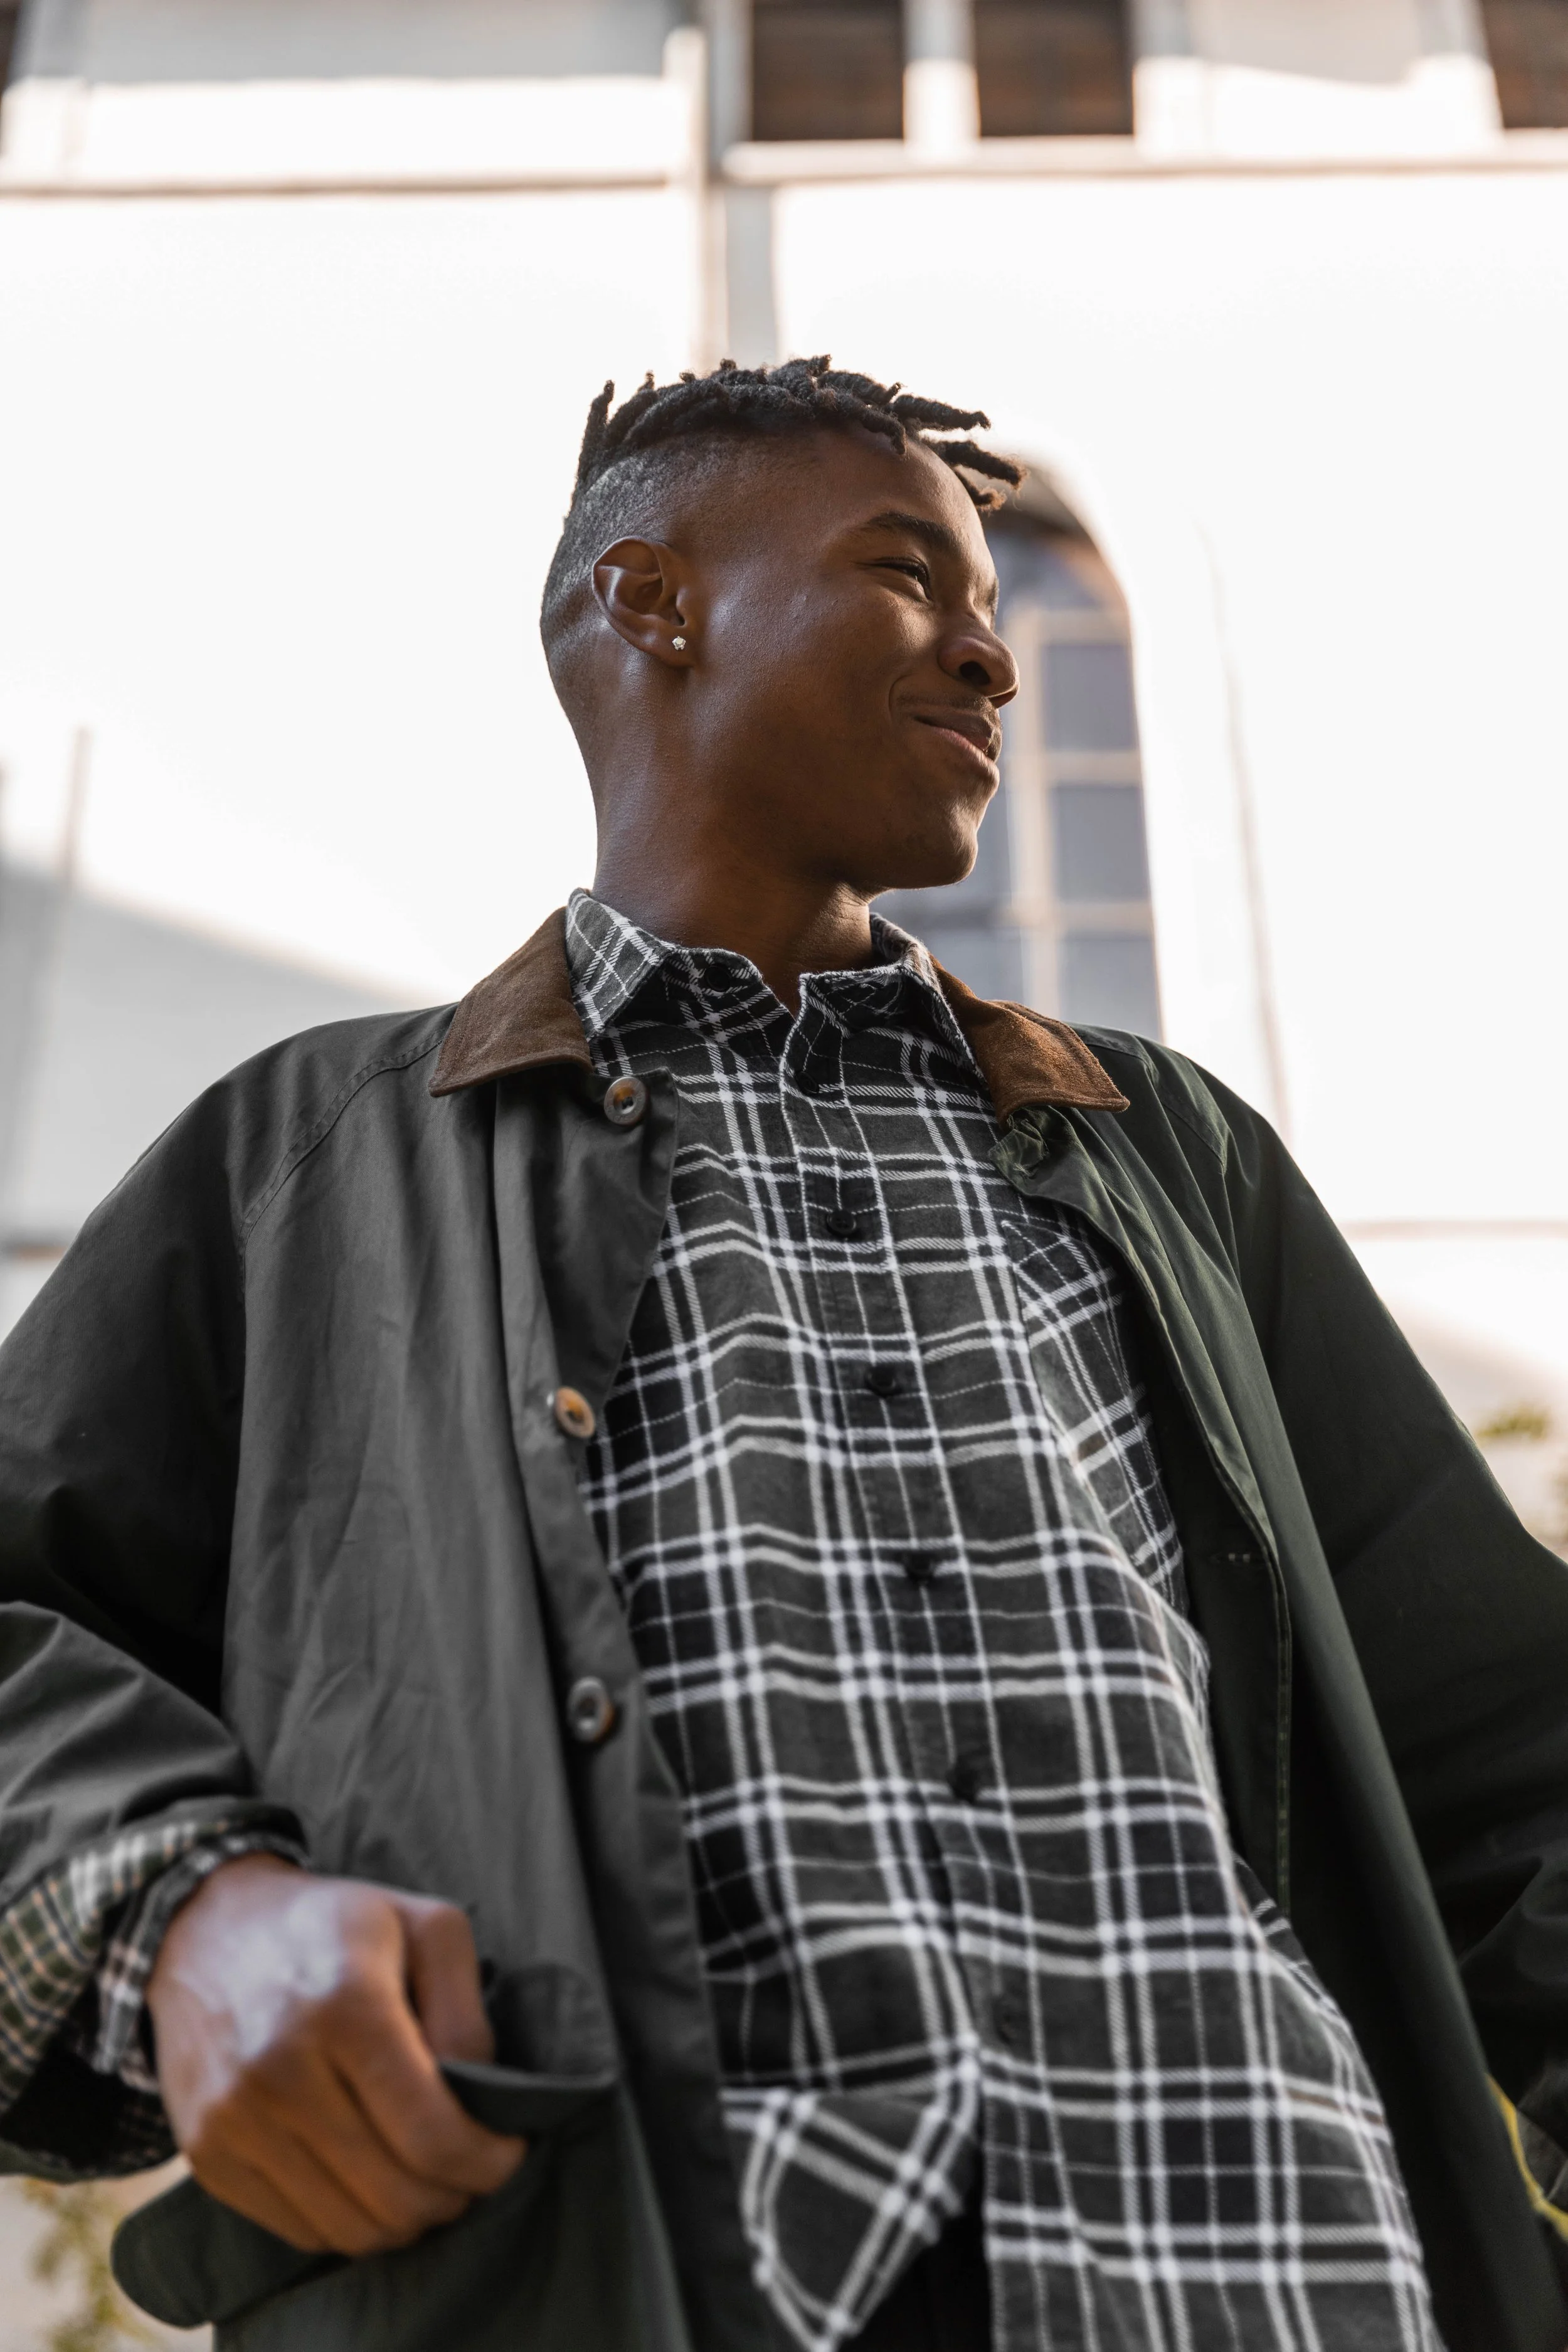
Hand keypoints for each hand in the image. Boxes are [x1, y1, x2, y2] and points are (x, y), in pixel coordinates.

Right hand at [147, 1855, 525, 2255]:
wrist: (204, 1929)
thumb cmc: (333, 1925)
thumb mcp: (425, 1926)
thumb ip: (467, 2012)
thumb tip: (481, 2102)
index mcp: (344, 2005)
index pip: (432, 2134)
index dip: (487, 2163)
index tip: (509, 2153)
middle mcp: (279, 2070)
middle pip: (394, 2196)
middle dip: (453, 2196)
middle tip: (471, 2170)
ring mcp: (233, 2119)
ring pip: (349, 2229)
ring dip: (404, 2221)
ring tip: (424, 2179)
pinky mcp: (206, 2154)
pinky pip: (299, 2231)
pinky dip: (348, 2222)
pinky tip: (367, 2179)